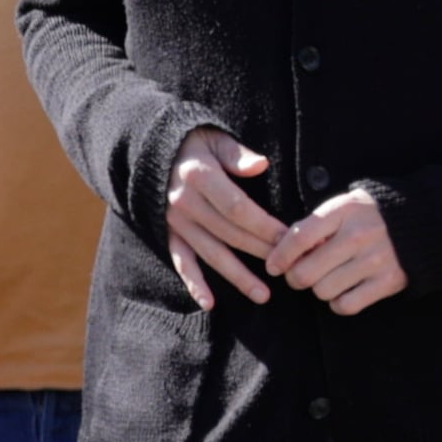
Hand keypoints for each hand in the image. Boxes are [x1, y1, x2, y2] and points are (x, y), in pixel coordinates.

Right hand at [161, 128, 286, 307]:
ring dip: (237, 276)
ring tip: (263, 295)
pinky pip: (181, 262)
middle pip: (230, 234)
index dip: (264, 226)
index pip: (237, 208)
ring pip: (211, 254)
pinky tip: (209, 303)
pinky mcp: (169, 234)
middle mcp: (185, 203)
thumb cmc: (194, 143)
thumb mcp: (215, 139)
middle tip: (289, 268)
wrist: (152, 149)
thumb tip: (261, 165)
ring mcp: (176, 222)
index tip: (289, 238)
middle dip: (262, 251)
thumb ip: (236, 154)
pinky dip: (194, 283)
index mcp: (200, 178)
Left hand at [268, 187, 409, 316]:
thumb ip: (315, 225)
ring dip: (320, 289)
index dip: (280, 256)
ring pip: (323, 291)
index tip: (273, 266)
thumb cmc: (371, 215)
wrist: (422, 221)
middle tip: (300, 275)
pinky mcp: (389, 282)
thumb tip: (282, 252)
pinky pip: (346, 305)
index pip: (299, 238)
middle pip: (306, 272)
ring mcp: (375, 260)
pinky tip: (343, 291)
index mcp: (344, 211)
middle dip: (296, 277)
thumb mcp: (344, 207)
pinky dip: (339, 303)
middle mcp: (359, 236)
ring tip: (329, 277)